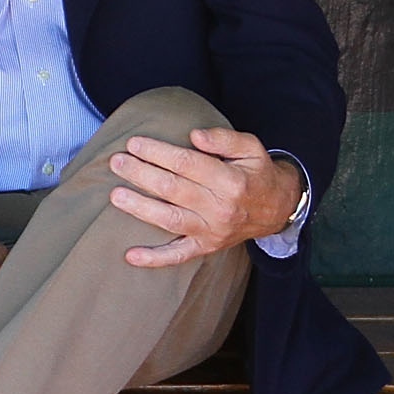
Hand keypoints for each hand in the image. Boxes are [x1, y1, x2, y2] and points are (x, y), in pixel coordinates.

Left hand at [108, 127, 304, 266]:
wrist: (277, 209)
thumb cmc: (257, 173)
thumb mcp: (251, 148)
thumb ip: (223, 138)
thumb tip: (194, 135)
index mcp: (231, 181)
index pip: (188, 164)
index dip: (159, 153)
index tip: (135, 143)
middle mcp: (220, 209)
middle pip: (173, 190)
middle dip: (142, 174)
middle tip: (117, 162)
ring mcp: (212, 231)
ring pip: (170, 220)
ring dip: (140, 208)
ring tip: (115, 195)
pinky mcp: (206, 247)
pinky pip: (178, 256)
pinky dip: (154, 258)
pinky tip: (131, 256)